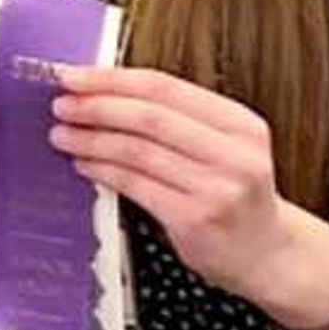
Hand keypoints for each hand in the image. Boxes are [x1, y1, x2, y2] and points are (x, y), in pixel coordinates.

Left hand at [49, 65, 306, 304]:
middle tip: (62, 105)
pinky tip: (84, 164)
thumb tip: (102, 93)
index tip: (74, 76)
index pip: (165, 87)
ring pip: (137, 151)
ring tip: (63, 134)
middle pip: (149, 117)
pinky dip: (101, 170)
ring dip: (91, 140)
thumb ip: (178, 120)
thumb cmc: (234, 195)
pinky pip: (134, 185)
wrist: (266, 253)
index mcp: (241, 124)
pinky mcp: (194, 218)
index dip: (112, 79)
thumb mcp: (225, 147)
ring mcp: (217, 188)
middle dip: (96, 107)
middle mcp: (235, 154)